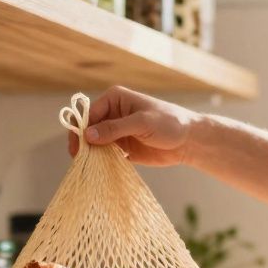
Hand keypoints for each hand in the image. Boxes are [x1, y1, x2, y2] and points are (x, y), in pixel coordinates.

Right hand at [68, 86, 199, 166]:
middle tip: (78, 157)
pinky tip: (98, 169)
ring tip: (87, 165)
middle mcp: (112, 114)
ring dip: (90, 153)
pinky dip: (100, 161)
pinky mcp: (122, 147)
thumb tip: (89, 135)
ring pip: (94, 143)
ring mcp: (116, 132)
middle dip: (82, 142)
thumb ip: (115, 128)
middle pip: (87, 128)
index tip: (80, 145)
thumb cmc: (169, 123)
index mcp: (114, 99)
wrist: (189, 141)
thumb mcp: (142, 123)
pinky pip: (104, 154)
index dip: (82, 129)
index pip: (89, 113)